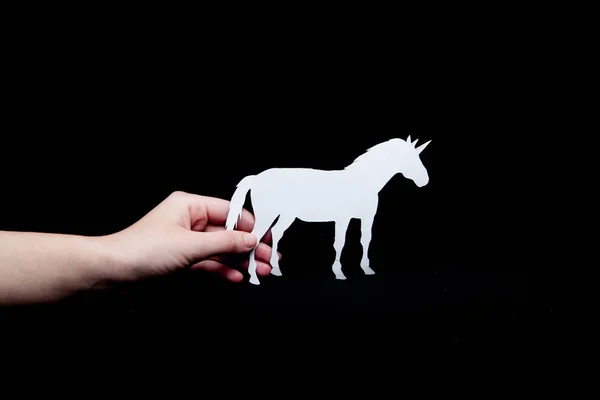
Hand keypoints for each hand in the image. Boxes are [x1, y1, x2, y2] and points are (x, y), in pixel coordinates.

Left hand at [105, 191, 276, 282]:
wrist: (112, 275)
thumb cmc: (140, 251)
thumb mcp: (189, 245)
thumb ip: (224, 243)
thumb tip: (250, 240)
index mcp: (189, 205)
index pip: (229, 212)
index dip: (251, 226)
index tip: (268, 239)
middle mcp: (189, 221)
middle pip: (228, 232)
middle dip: (249, 247)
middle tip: (269, 260)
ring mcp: (186, 241)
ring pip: (221, 249)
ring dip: (240, 261)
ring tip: (260, 272)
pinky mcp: (182, 260)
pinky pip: (210, 262)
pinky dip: (224, 270)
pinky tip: (238, 277)